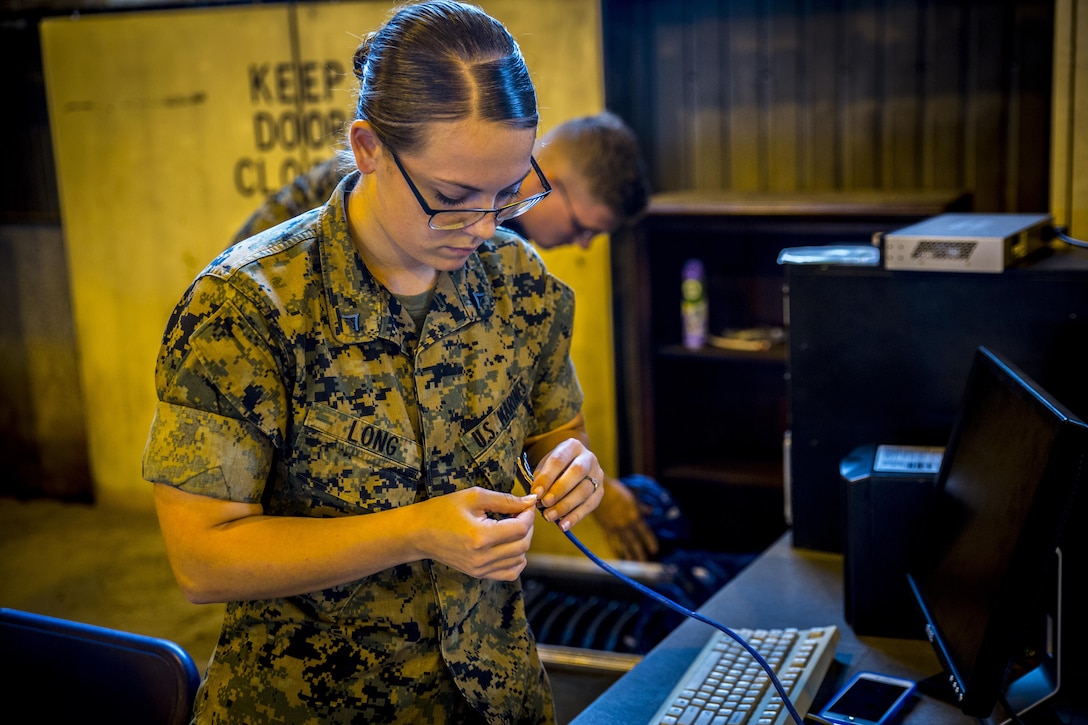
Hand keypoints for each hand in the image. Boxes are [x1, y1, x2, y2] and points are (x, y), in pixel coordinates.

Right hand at [414, 487, 537, 580]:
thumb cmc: (443, 511)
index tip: (526, 504)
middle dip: (528, 527)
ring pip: (520, 560)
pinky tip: (509, 545)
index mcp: (480, 536)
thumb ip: (505, 500)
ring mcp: (480, 569)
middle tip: (521, 513)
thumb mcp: (474, 497)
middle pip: (523, 545)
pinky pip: (510, 573)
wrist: (419, 533)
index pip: (520, 529)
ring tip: (512, 527)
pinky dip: (517, 560)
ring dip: (522, 542)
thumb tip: (530, 501)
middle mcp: (482, 557)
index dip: (528, 515)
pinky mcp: (478, 574)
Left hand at [528, 437, 603, 531]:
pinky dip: (575, 517)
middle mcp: (588, 458)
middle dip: (559, 490)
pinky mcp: (600, 491)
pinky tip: (563, 525)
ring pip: (585, 490)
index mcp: (572, 446)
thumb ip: (540, 478)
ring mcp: (597, 474)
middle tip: (544, 504)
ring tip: (549, 517)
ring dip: (565, 506)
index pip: (559, 460)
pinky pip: (590, 505)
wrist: (572, 467)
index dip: (547, 477)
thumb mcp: (545, 466)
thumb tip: (535, 496)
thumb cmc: (554, 468)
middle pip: (577, 472)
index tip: (536, 493)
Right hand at [594, 477, 658, 560]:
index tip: (654, 550)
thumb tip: (651, 511)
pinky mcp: (606, 528)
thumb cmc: (616, 491)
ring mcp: (615, 528)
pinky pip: (611, 540)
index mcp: (634, 516)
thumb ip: (640, 507)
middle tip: (643, 561)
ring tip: (632, 561)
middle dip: (639, 552)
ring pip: (623, 543)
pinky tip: (616, 553)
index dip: (650, 541)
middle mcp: (625, 525)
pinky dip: (614, 547)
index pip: (645, 532)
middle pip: (634, 542)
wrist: (597, 491)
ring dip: (628, 554)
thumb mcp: (631, 498)